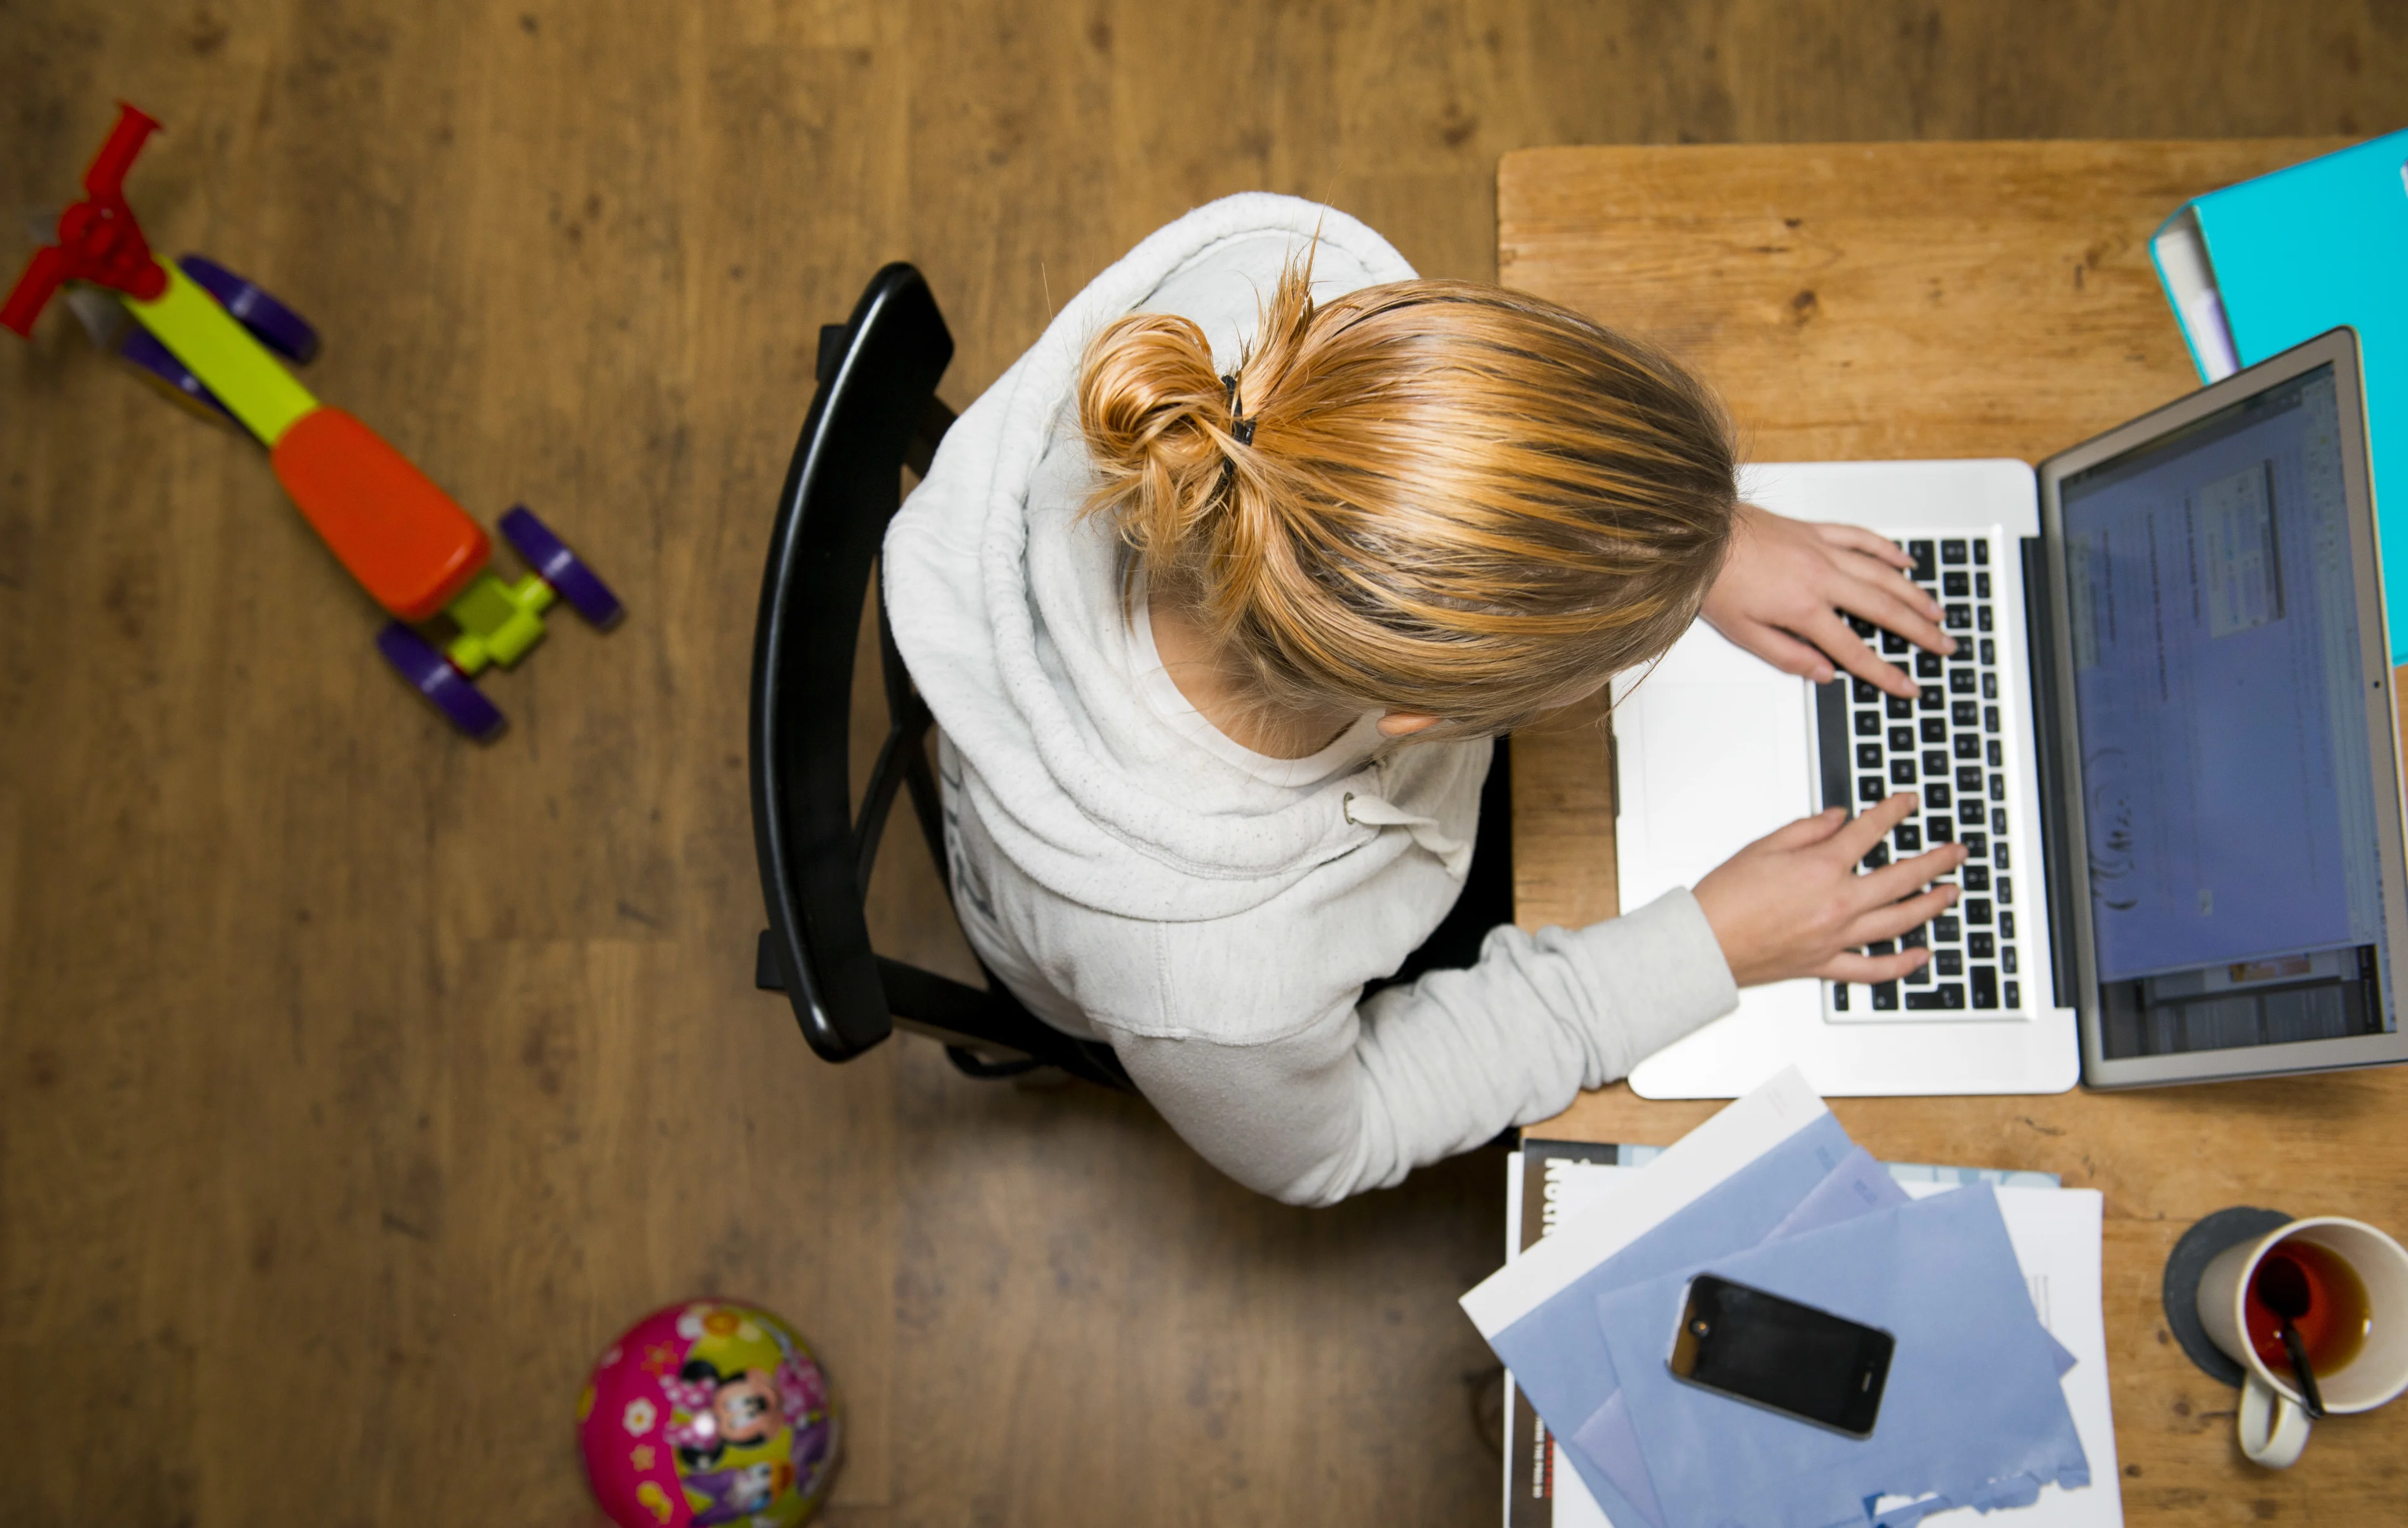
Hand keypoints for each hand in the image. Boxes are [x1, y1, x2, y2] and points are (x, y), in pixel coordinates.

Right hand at [1691, 794, 1964, 987]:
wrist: (1704, 945)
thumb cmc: (1724, 899)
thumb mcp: (1763, 847)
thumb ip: (1807, 829)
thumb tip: (1840, 819)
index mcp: (1822, 868)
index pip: (1872, 831)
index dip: (1895, 811)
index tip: (1909, 803)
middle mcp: (1838, 903)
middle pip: (1903, 877)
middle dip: (1936, 860)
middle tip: (1956, 852)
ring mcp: (1837, 936)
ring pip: (1901, 921)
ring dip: (1932, 905)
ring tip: (1951, 892)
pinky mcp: (1827, 964)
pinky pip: (1874, 968)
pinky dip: (1902, 964)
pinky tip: (1921, 955)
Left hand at [1701, 503, 1954, 698]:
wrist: (1697, 535)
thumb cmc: (1714, 581)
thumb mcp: (1743, 633)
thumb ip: (1788, 655)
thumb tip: (1824, 674)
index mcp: (1803, 608)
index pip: (1855, 649)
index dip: (1885, 672)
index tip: (1908, 686)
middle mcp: (1821, 577)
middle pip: (1883, 609)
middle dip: (1919, 631)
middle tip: (1945, 645)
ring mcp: (1822, 550)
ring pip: (1882, 573)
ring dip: (1914, 594)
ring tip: (1936, 611)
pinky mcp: (1815, 530)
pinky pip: (1861, 538)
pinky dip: (1887, 550)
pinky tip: (1905, 561)